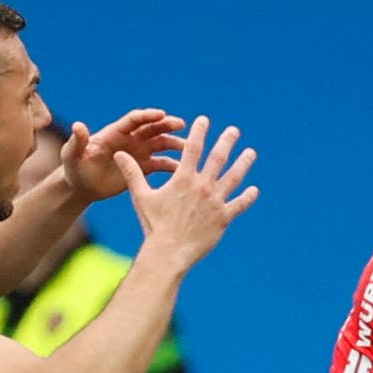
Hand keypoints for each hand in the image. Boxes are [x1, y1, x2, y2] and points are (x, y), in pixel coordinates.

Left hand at [59, 108, 184, 202]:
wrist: (82, 187)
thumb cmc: (75, 168)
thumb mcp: (73, 155)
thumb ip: (77, 141)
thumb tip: (78, 126)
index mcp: (116, 132)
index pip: (135, 120)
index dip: (148, 116)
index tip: (161, 114)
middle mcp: (131, 139)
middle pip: (152, 128)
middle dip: (166, 125)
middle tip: (182, 124)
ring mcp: (139, 153)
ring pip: (161, 144)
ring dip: (174, 144)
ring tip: (189, 148)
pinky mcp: (143, 168)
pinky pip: (161, 164)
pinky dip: (172, 165)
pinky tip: (184, 170)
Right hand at [113, 115, 258, 272]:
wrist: (168, 253)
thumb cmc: (153, 225)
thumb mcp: (141, 197)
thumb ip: (132, 173)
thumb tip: (119, 154)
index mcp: (183, 179)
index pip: (193, 148)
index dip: (199, 131)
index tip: (204, 120)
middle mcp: (202, 186)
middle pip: (218, 158)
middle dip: (227, 141)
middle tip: (234, 130)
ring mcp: (215, 202)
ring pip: (233, 177)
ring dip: (244, 163)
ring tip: (251, 152)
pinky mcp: (223, 218)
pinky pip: (239, 205)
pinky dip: (247, 197)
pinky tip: (254, 190)